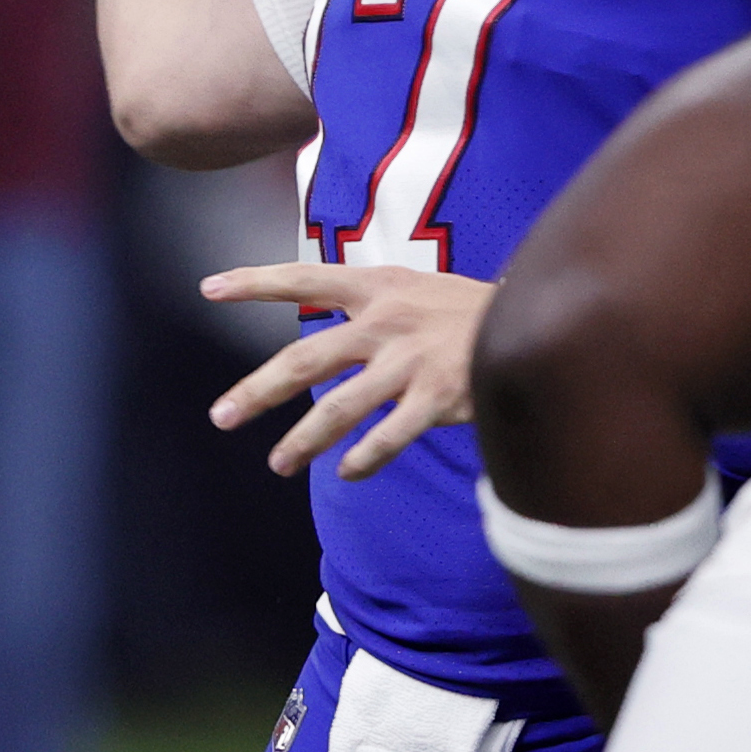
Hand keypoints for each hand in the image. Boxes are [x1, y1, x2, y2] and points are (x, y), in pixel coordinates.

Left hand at [202, 263, 494, 480]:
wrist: (540, 319)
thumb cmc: (471, 310)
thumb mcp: (419, 288)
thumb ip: (373, 305)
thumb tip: (325, 334)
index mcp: (380, 286)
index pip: (306, 279)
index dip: (255, 282)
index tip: (209, 288)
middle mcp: (387, 321)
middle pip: (306, 358)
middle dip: (258, 390)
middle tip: (223, 416)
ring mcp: (410, 362)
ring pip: (339, 409)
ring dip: (303, 440)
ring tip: (279, 463)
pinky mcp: (436, 398)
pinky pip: (387, 437)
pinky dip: (363, 459)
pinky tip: (348, 472)